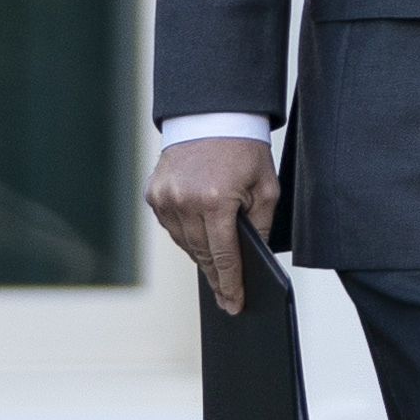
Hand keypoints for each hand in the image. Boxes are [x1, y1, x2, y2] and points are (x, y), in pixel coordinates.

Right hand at [146, 133, 281, 312]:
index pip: (224, 256)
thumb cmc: (244, 149)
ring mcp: (164, 198)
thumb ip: (261, 226)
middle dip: (216, 276)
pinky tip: (199, 238)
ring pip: (184, 244)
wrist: (212, 114)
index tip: (233, 305)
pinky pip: (170, 227)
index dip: (230, 284)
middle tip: (226, 296)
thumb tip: (254, 260)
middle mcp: (184, 201)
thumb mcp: (266, 187)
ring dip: (200, 256)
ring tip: (216, 269)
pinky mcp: (153, 192)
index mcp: (215, 201)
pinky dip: (185, 234)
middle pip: (201, 255)